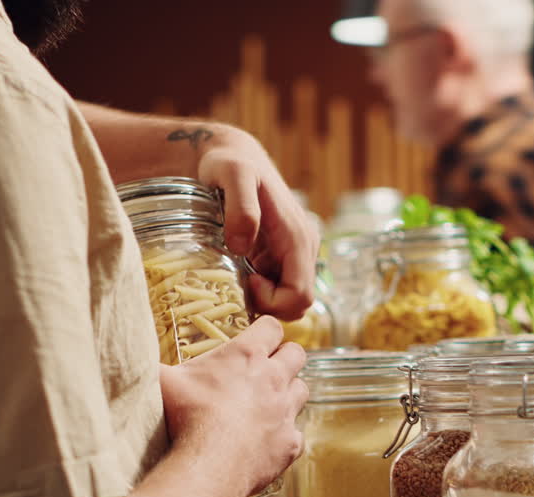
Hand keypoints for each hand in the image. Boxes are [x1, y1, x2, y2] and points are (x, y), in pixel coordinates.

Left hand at [73, 104, 316, 319]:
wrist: (230, 154)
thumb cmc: (229, 163)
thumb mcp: (233, 175)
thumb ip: (242, 208)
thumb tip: (243, 246)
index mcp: (298, 237)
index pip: (300, 295)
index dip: (273, 301)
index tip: (246, 281)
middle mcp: (304, 248)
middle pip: (298, 304)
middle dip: (268, 305)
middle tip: (238, 283)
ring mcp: (294, 253)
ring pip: (289, 298)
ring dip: (264, 299)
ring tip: (236, 277)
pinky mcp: (281, 255)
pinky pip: (279, 287)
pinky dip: (260, 291)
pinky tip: (236, 274)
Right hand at [158, 317, 307, 496]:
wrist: (208, 462)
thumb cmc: (184, 414)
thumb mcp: (161, 380)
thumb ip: (152, 364)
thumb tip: (131, 353)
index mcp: (246, 355)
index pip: (271, 327)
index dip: (266, 330)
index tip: (258, 337)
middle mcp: (274, 378)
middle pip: (296, 354)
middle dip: (286, 357)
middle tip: (268, 368)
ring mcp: (285, 411)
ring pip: (302, 390)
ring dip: (290, 393)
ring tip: (270, 402)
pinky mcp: (290, 443)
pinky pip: (297, 434)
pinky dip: (285, 436)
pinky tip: (268, 442)